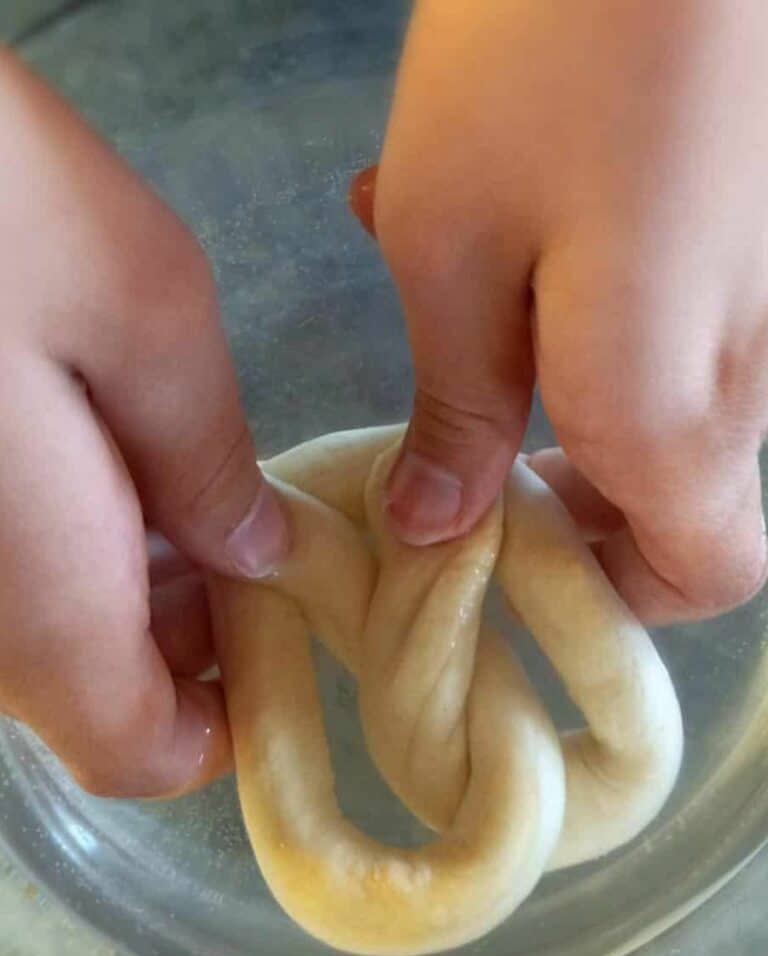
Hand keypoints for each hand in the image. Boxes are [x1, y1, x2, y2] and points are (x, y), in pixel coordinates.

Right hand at [0, 50, 288, 796]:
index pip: (143, 755)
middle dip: (179, 634)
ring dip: (116, 587)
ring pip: (36, 638)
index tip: (276, 622)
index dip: (227, 716)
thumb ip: (207, 460)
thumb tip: (255, 549)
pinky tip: (80, 453)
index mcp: (43, 609)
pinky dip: (53, 546)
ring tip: (170, 485)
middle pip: (89, 697)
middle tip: (236, 533)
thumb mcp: (146, 321)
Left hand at [351, 0, 767, 623]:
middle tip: (460, 437)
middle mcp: (745, 367)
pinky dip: (582, 302)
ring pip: (664, 401)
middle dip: (569, 493)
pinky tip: (483, 208)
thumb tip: (433, 523)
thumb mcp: (456, 252)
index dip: (611, 590)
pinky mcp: (744, 224)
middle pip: (682, 498)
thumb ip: (458, 408)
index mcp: (672, 410)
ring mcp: (756, 289)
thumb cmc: (546, 65)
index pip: (704, 576)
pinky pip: (669, 310)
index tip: (509, 548)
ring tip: (445, 290)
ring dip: (554, 381)